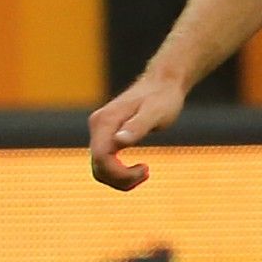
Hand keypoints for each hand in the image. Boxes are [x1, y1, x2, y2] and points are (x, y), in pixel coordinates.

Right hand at [88, 74, 187, 190]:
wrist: (163, 83)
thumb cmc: (163, 97)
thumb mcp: (156, 112)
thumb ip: (137, 126)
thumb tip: (118, 141)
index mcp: (106, 121)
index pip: (101, 158)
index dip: (119, 173)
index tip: (146, 170)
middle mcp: (97, 125)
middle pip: (98, 167)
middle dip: (120, 179)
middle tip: (146, 173)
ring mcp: (99, 130)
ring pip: (100, 168)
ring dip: (120, 178)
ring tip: (145, 172)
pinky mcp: (106, 135)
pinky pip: (106, 162)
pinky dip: (119, 172)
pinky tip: (139, 170)